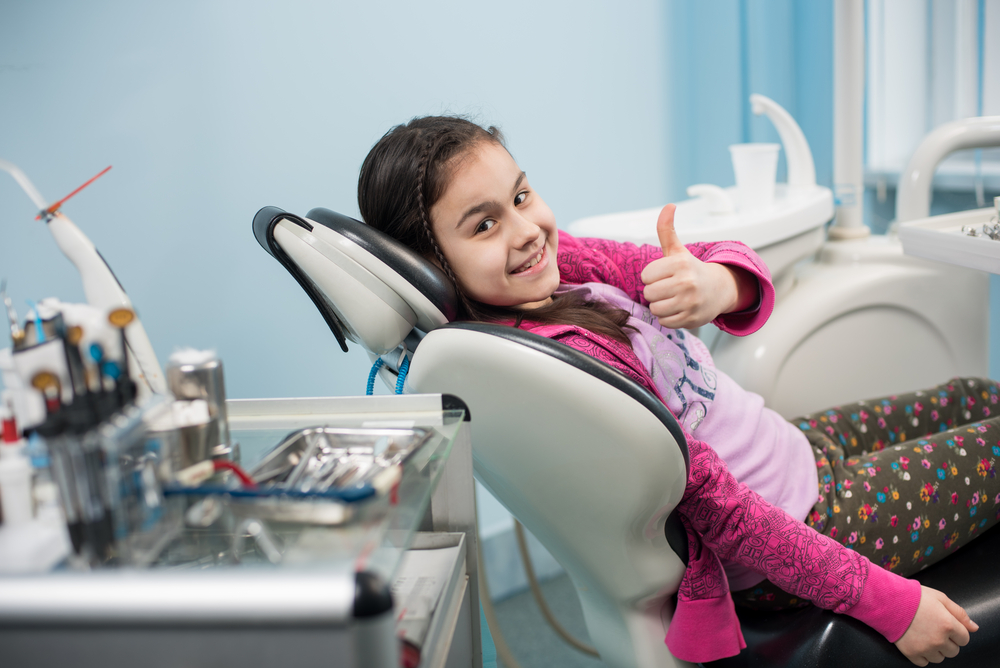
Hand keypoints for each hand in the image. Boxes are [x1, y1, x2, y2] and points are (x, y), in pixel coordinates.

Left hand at [640, 204, 746, 329]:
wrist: (719, 289)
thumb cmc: (690, 269)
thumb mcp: (677, 250)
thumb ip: (667, 229)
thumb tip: (669, 205)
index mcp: (680, 264)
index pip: (646, 276)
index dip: (652, 276)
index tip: (664, 275)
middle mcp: (686, 283)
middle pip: (649, 294)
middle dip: (655, 292)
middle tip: (668, 288)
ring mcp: (690, 302)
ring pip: (655, 309)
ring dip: (660, 306)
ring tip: (673, 298)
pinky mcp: (692, 319)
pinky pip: (664, 321)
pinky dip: (668, 317)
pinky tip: (679, 308)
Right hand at [895, 586, 976, 665]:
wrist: (887, 600)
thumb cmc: (913, 597)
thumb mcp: (940, 598)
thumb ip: (960, 613)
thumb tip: (974, 627)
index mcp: (948, 625)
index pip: (964, 639)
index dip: (956, 632)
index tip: (946, 626)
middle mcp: (939, 639)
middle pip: (953, 651)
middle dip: (947, 641)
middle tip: (934, 629)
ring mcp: (925, 648)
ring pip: (940, 658)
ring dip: (936, 649)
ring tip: (924, 635)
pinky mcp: (912, 653)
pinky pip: (925, 663)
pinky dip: (923, 655)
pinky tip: (917, 643)